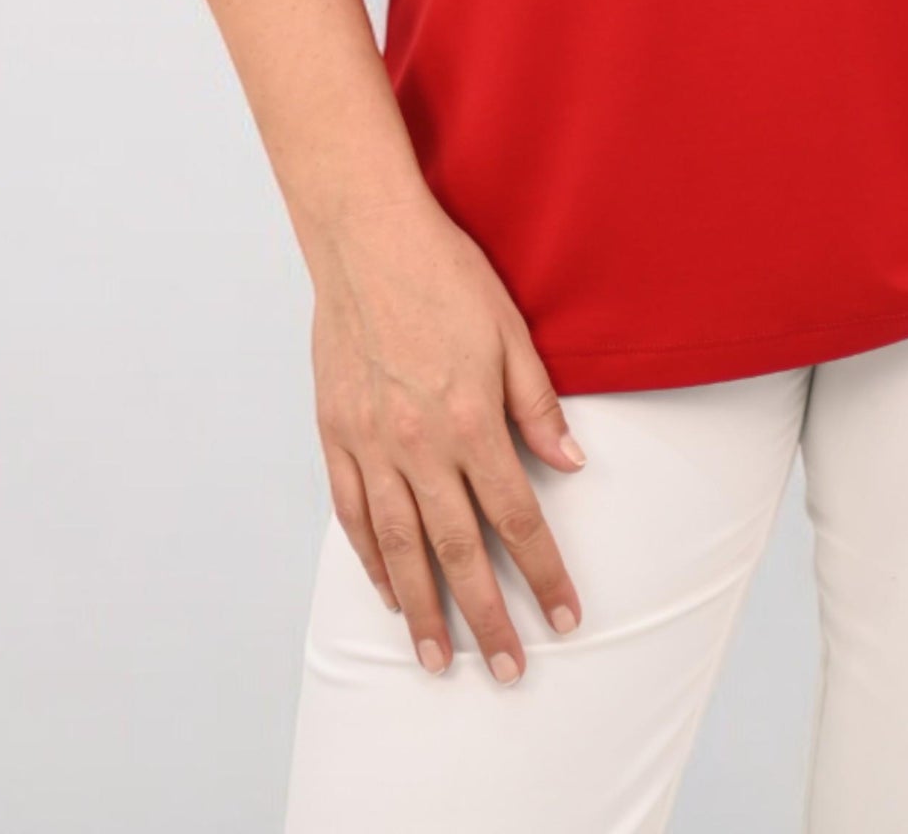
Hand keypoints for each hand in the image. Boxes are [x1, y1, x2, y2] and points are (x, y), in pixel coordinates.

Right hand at [309, 187, 587, 682]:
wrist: (366, 237)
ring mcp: (371, 444)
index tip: (565, 616)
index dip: (543, 572)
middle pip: (458, 551)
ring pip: (399, 548)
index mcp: (471, 419)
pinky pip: (354, 515)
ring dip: (423, 611)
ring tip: (439, 660)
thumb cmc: (445, 275)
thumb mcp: (511, 330)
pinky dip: (371, 561)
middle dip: (489, 617)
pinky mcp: (335, 435)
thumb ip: (539, 404)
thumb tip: (571, 466)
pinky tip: (388, 594)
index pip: (515, 516)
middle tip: (510, 670)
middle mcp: (419, 444)